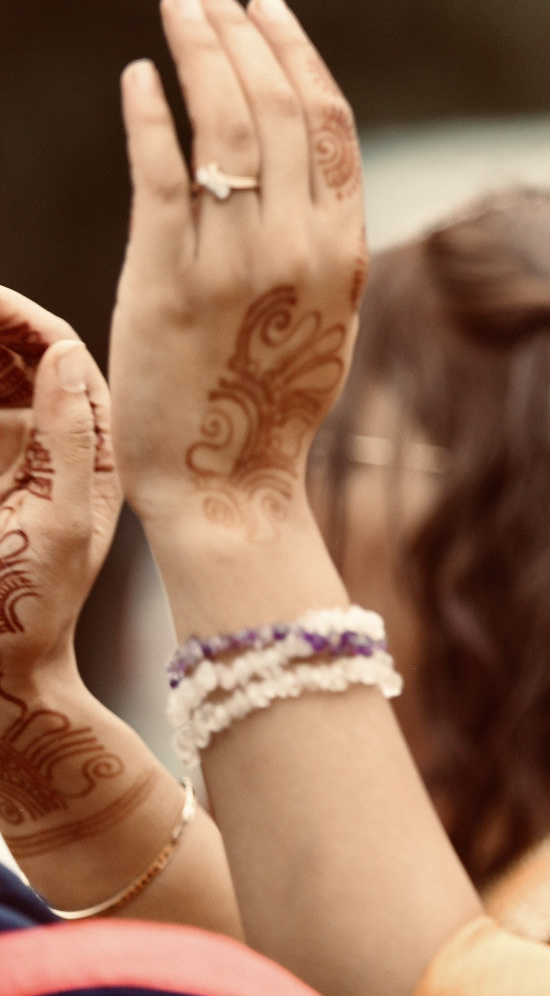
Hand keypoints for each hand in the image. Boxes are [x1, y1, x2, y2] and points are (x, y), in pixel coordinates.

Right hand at [0, 300, 148, 861]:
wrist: (1, 678)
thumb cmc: (30, 609)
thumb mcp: (58, 521)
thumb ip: (67, 439)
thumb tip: (65, 355)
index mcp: (94, 450)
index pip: (63, 356)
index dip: (20, 317)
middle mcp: (64, 449)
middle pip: (26, 360)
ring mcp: (25, 466)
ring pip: (0, 387)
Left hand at [110, 0, 365, 545]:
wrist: (228, 475)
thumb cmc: (272, 394)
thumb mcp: (322, 307)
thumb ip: (317, 233)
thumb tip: (296, 158)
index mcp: (343, 247)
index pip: (326, 125)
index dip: (296, 54)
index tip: (265, 6)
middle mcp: (298, 247)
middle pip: (273, 110)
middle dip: (239, 34)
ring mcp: (235, 264)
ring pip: (223, 129)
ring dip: (197, 53)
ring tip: (175, 6)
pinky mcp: (168, 282)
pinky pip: (161, 181)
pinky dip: (150, 118)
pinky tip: (137, 77)